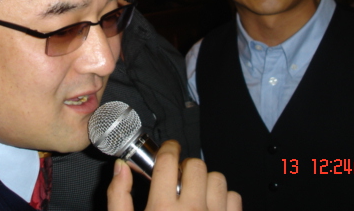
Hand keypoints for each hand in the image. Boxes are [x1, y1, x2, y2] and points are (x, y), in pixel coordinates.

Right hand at [107, 140, 241, 210]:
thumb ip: (118, 197)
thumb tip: (121, 167)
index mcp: (161, 209)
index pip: (168, 160)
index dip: (167, 148)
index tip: (167, 150)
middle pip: (195, 166)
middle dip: (185, 168)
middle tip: (177, 179)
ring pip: (217, 179)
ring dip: (205, 182)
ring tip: (194, 194)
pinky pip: (234, 198)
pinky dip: (224, 199)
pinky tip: (210, 208)